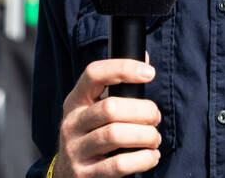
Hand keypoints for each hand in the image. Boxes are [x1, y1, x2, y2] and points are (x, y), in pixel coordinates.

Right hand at [54, 59, 161, 176]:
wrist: (68, 175)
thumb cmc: (92, 134)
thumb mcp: (95, 108)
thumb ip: (118, 87)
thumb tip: (145, 58)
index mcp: (76, 100)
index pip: (94, 73)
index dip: (123, 68)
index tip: (149, 73)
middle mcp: (72, 123)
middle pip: (111, 107)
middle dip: (143, 111)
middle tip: (156, 117)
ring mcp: (75, 150)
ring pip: (115, 135)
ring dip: (145, 135)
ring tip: (154, 138)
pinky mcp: (84, 174)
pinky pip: (118, 165)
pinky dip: (142, 159)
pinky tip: (151, 156)